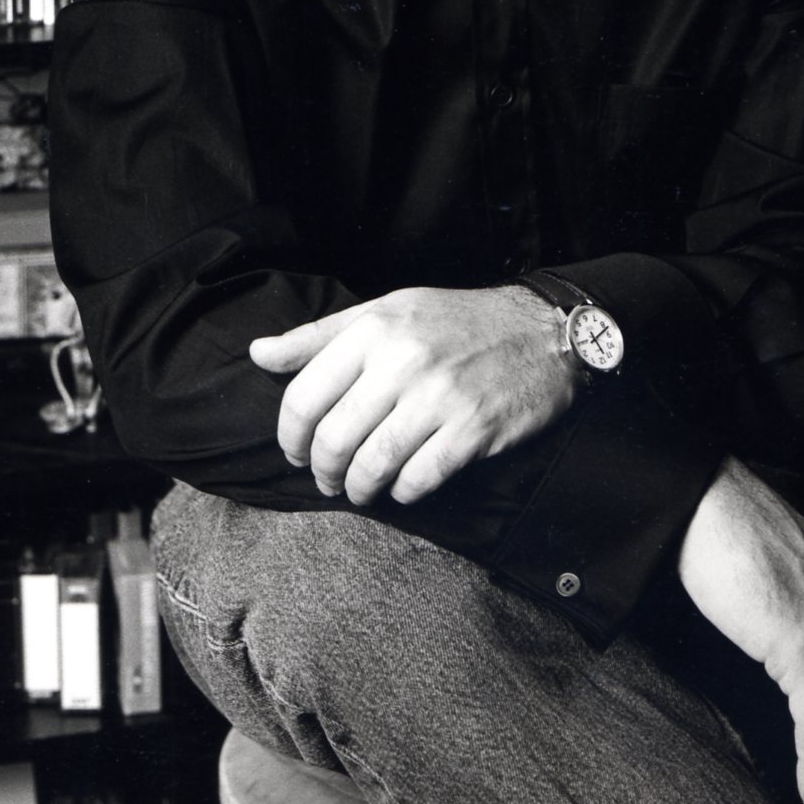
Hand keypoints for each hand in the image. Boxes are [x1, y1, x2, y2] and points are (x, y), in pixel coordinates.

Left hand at [249, 286, 576, 506]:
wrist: (544, 330)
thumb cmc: (458, 321)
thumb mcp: (387, 311)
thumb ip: (320, 337)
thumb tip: (259, 354)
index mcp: (375, 327)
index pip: (304, 395)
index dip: (291, 435)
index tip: (298, 450)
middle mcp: (403, 360)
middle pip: (334, 438)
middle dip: (323, 471)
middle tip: (327, 478)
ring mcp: (440, 397)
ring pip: (373, 465)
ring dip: (359, 488)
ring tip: (360, 489)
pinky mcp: (472, 430)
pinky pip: (419, 480)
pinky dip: (404, 492)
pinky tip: (404, 486)